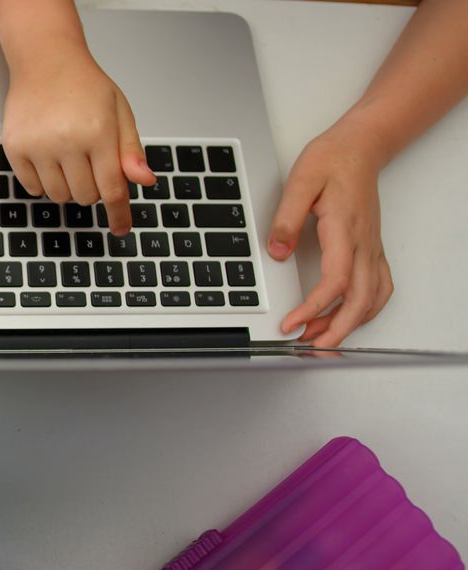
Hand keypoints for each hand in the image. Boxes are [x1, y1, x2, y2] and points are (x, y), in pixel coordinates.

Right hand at [0, 46, 156, 234]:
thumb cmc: (85, 86)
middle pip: (85, 196)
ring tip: (68, 159)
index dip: (119, 213)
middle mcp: (66, 141)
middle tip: (89, 163)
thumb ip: (131, 151)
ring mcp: (37, 146)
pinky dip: (43, 183)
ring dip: (68, 187)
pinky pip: (32, 188)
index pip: (112, 189)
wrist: (45, 61)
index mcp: (98, 132)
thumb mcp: (120, 113)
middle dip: (92, 188)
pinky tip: (48, 160)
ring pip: (58, 196)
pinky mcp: (15, 148)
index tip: (121, 228)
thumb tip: (144, 182)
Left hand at [268, 120, 393, 347]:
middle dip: (336, 330)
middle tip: (309, 346)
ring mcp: (371, 248)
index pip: (334, 282)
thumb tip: (276, 251)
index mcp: (344, 231)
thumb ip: (287, 219)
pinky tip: (348, 316)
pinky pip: (378, 287)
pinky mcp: (371, 248)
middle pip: (359, 301)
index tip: (292, 324)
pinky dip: (366, 309)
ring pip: (371, 298)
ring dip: (350, 323)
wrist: (360, 147)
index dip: (314, 309)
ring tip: (321, 336)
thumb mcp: (300, 182)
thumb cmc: (333, 160)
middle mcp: (363, 244)